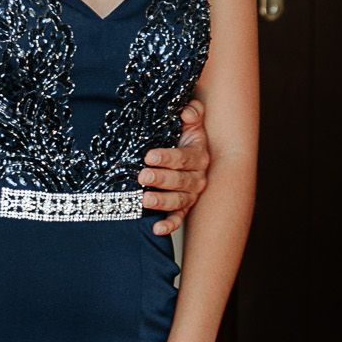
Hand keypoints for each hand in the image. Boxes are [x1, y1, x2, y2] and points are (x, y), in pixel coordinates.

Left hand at [139, 99, 208, 235]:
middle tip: (142, 176)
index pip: (184, 158)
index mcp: (199, 156)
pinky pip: (178, 218)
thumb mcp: (189, 122)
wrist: (187, 153)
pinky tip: (156, 229)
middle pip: (180, 180)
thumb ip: (192, 113)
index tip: (149, 156)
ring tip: (145, 200)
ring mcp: (191, 195)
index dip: (168, 157)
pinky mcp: (182, 208)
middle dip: (161, 179)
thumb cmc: (182, 136)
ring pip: (179, 200)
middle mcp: (198, 177)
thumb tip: (186, 112)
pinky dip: (168, 225)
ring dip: (162, 201)